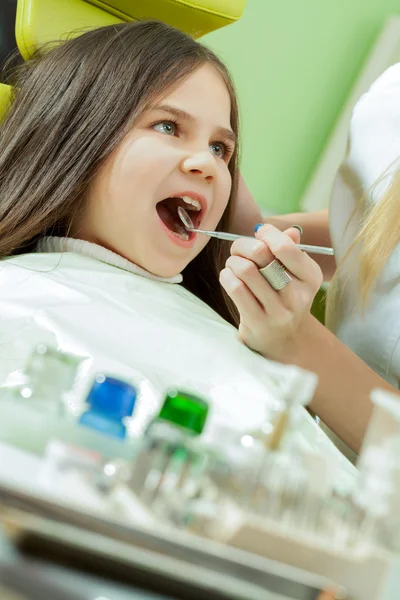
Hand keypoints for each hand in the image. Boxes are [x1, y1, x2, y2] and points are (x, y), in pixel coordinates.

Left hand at [219, 224, 322, 360]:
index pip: (286, 247)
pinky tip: (228, 277)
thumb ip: (289, 249)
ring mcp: (278, 311)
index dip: (267, 234)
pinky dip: (227, 276)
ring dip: (233, 262)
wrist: (284, 339)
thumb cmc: (283, 297)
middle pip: (261, 254)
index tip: (259, 233)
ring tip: (233, 265)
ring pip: (246, 270)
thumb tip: (283, 230)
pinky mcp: (258, 322)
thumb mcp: (294, 274)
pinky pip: (236, 289)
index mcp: (310, 277)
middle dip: (243, 245)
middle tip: (238, 250)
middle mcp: (298, 295)